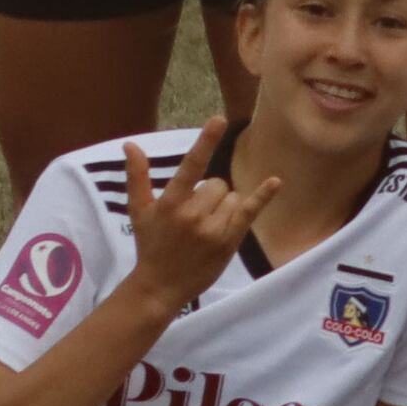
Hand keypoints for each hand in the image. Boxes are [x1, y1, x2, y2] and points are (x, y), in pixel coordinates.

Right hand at [118, 134, 276, 309]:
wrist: (159, 287)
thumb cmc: (150, 245)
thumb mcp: (139, 211)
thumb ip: (137, 176)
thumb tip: (131, 144)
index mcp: (170, 203)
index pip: (190, 166)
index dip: (206, 141)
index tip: (220, 118)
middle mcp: (192, 214)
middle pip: (217, 183)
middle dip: (210, 194)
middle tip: (194, 216)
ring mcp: (211, 229)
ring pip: (232, 196)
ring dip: (224, 206)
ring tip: (205, 227)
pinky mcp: (228, 242)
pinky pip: (248, 212)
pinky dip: (263, 196)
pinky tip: (276, 181)